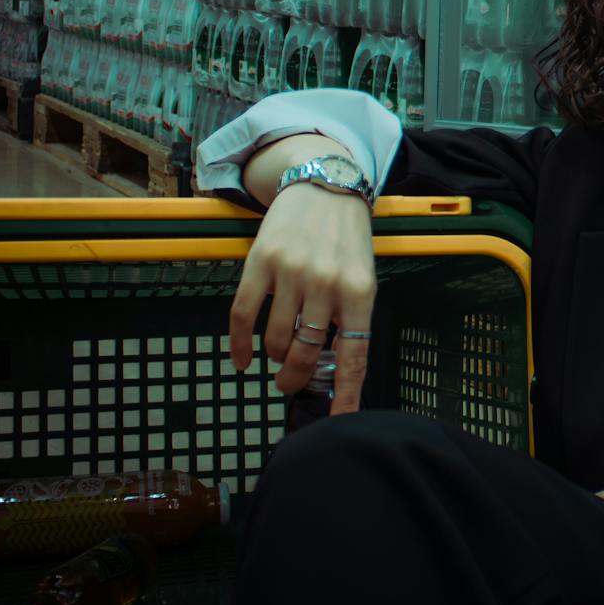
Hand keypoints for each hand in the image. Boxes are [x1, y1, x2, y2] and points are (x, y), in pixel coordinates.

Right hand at [228, 181, 375, 410]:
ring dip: (273, 358)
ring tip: (275, 356)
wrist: (323, 184)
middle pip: (307, 353)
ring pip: (276, 339)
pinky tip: (242, 360)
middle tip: (290, 384)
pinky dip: (240, 345)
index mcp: (359, 291)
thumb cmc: (347, 237)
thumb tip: (335, 367)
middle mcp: (326, 284)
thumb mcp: (362, 275)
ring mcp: (291, 273)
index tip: (340, 420)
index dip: (346, 393)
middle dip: (295, 378)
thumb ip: (350, 316)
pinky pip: (244, 316)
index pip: (353, 354)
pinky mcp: (260, 262)